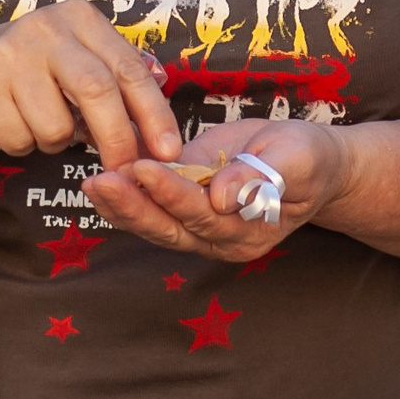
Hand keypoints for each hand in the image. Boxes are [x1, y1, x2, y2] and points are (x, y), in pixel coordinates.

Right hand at [0, 0, 178, 169]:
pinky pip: (19, 139)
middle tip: (124, 170)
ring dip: (57, 142)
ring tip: (41, 122)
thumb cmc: (35, 72)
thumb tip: (162, 110)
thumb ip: (119, 79)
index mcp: (80, 19)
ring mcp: (9, 52)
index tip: (169, 151)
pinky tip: (12, 120)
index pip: (129, 69)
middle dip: (116, 139)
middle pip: (96, 91)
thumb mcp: (79, 60)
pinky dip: (23, 145)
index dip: (154, 114)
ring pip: (55, 125)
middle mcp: (46, 27)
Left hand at [87, 118, 344, 264]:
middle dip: (134, 206)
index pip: (205, 215)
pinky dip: (125, 199)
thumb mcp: (297, 159)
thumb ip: (263, 177)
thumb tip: (222, 197)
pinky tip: (100, 183)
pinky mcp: (184, 211)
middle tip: (102, 180)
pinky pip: (151, 211)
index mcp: (250, 231)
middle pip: (170, 228)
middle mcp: (220, 239)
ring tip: (93, 183)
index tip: (144, 168)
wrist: (306, 162)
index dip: (173, 193)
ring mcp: (199, 230)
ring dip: (121, 206)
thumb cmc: (306, 158)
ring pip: (154, 225)